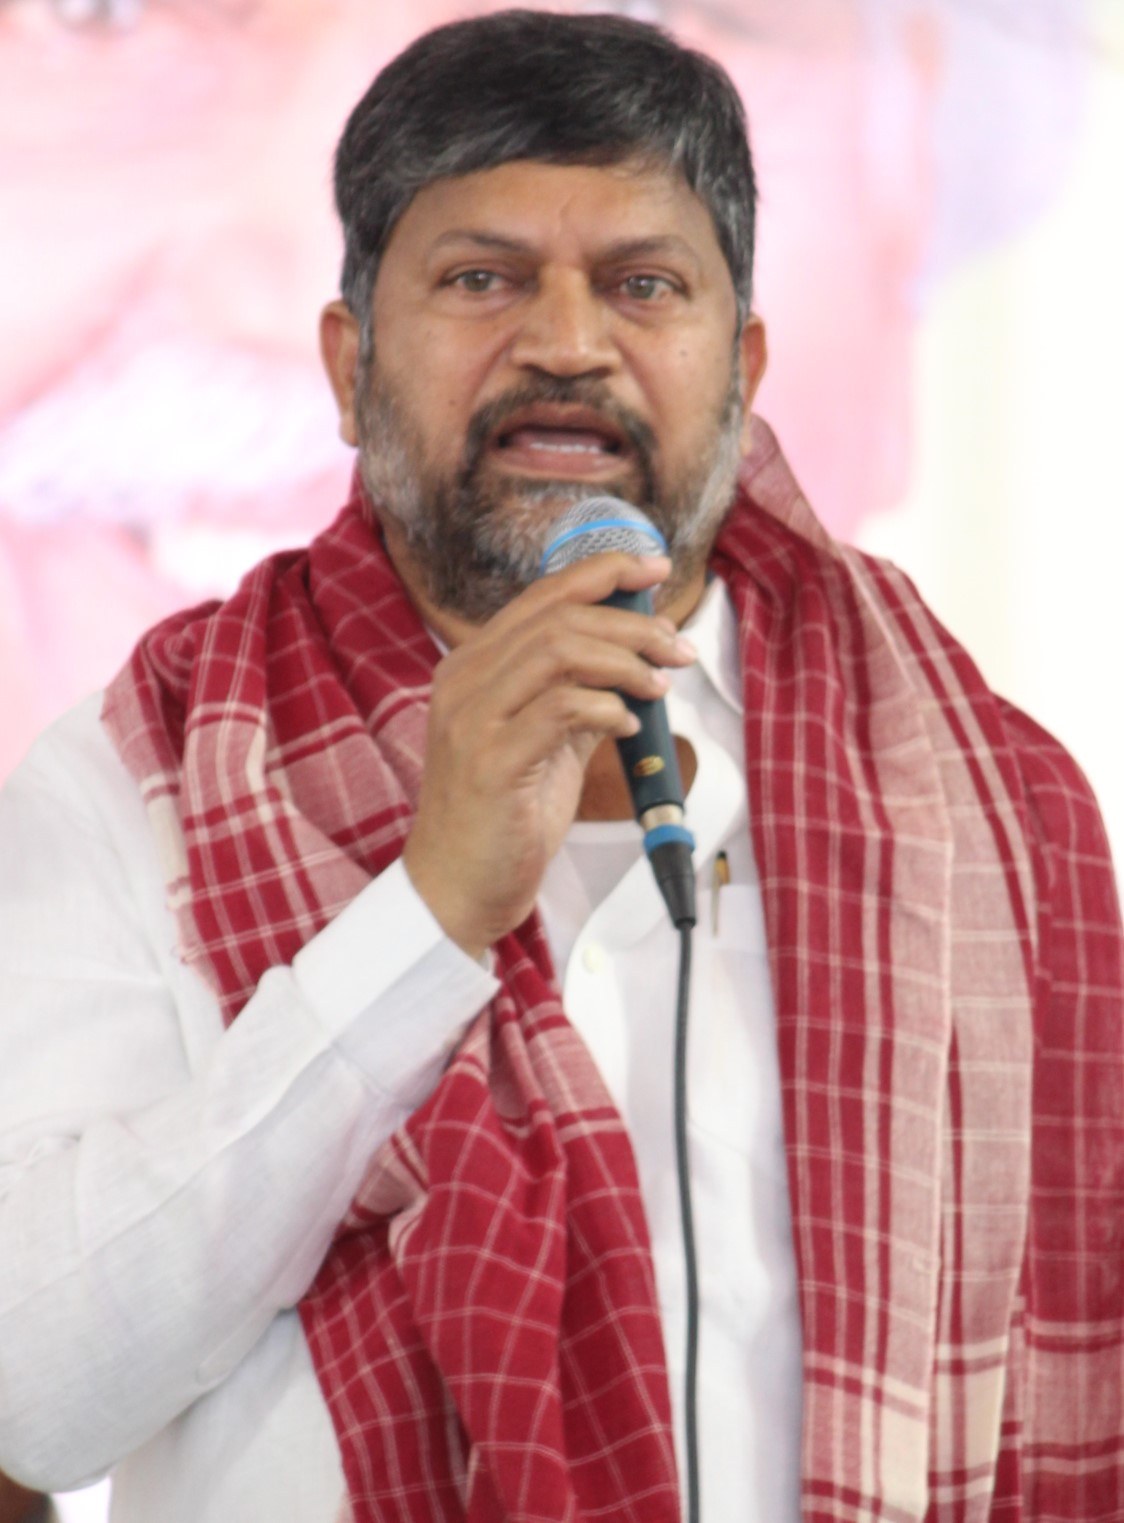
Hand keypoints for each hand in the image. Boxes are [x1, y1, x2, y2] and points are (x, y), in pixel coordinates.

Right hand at [402, 552, 695, 957]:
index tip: (655, 568)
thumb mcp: (546, 745)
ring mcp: (472, 718)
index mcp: (473, 666)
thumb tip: (634, 665)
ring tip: (660, 684)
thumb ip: (578, 700)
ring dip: (625, 660)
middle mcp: (464, 680)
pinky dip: (607, 708)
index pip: (543, 595)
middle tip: (676, 646)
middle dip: (631, 622)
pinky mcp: (490, 760)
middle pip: (559, 616)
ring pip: (559, 650)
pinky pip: (560, 709)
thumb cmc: (502, 817)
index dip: (604, 572)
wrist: (458, 887)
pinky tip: (628, 728)